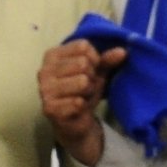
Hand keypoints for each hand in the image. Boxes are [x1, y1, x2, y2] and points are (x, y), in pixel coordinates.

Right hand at [38, 40, 126, 166]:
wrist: (75, 120)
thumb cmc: (84, 89)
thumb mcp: (97, 70)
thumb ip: (108, 59)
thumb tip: (122, 52)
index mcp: (52, 55)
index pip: (83, 46)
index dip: (94, 58)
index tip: (91, 69)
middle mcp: (44, 70)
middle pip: (83, 63)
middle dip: (91, 76)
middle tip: (86, 85)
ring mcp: (44, 90)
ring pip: (82, 82)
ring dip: (88, 91)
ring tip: (82, 95)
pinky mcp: (49, 108)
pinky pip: (78, 102)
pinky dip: (83, 105)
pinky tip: (77, 107)